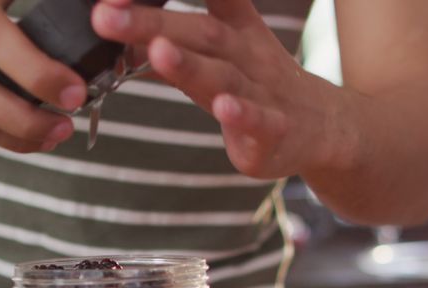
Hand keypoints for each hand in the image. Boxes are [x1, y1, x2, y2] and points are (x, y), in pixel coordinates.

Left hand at [92, 0, 348, 178]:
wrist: (322, 126)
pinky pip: (260, 122)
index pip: (199, 0)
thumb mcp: (217, 52)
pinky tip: (225, 108)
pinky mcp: (274, 134)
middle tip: (105, 15)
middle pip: (197, 33)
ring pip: (223, 76)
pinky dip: (242, 115)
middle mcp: (245, 54)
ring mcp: (261, 92)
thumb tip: (114, 22)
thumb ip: (169, 36)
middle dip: (151, 22)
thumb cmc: (256, 84)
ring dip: (190, 64)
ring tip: (157, 51)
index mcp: (230, 31)